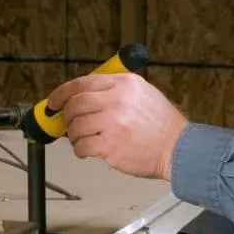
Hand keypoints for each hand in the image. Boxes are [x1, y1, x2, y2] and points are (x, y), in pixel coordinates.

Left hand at [46, 72, 188, 179]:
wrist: (179, 148)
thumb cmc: (162, 125)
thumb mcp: (142, 93)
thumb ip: (114, 90)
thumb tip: (83, 97)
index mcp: (124, 84)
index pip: (82, 83)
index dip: (62, 93)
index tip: (53, 102)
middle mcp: (117, 100)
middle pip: (75, 104)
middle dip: (66, 116)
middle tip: (68, 124)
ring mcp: (112, 123)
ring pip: (75, 126)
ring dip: (74, 135)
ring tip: (83, 139)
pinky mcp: (110, 145)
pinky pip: (82, 146)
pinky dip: (80, 150)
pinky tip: (87, 151)